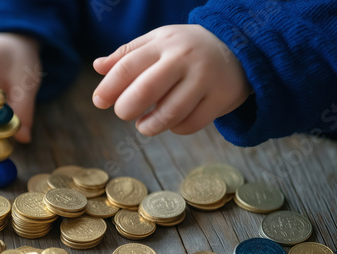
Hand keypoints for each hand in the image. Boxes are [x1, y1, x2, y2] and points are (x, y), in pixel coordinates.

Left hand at [92, 24, 249, 135]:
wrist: (238, 48)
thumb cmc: (186, 48)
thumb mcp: (158, 42)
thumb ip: (127, 55)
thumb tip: (98, 67)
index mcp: (163, 43)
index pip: (127, 66)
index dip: (108, 88)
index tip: (98, 102)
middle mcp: (184, 59)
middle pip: (146, 90)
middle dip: (126, 108)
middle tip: (123, 113)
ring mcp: (204, 79)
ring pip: (170, 113)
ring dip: (150, 126)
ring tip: (144, 126)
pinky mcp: (221, 98)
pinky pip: (191, 124)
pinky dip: (176, 129)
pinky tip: (172, 122)